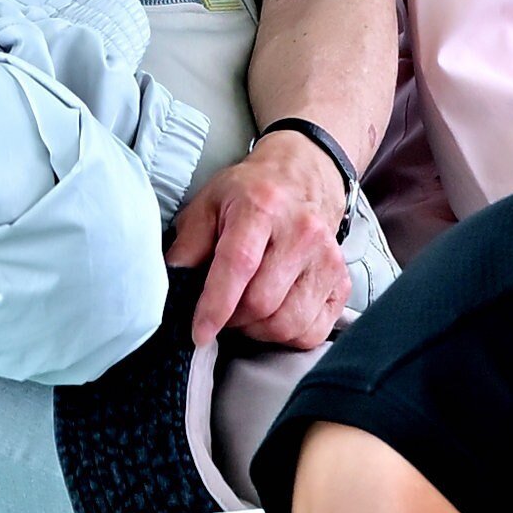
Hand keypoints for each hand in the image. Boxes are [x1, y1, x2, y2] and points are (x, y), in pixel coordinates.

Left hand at [169, 129, 356, 349]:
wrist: (303, 176)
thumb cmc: (250, 194)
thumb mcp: (209, 203)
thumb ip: (188, 243)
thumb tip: (170, 284)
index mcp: (262, 207)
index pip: (239, 264)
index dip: (215, 305)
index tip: (199, 333)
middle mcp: (302, 232)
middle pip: (262, 303)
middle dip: (233, 319)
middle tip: (222, 310)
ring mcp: (328, 258)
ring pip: (288, 324)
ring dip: (258, 330)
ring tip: (246, 312)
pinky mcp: (341, 280)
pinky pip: (313, 331)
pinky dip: (287, 336)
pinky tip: (274, 315)